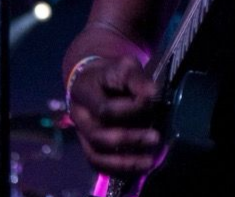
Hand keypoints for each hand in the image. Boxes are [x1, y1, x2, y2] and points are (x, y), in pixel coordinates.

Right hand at [68, 55, 163, 175]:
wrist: (92, 80)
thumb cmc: (111, 72)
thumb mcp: (124, 65)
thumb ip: (136, 78)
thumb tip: (152, 93)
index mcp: (85, 92)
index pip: (104, 108)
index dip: (129, 109)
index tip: (151, 101)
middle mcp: (78, 115)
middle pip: (99, 135)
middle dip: (129, 138)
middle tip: (156, 137)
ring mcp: (81, 133)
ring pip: (97, 154)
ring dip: (125, 160)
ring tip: (149, 160)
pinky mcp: (87, 145)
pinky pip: (98, 163)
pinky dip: (118, 168)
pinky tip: (139, 166)